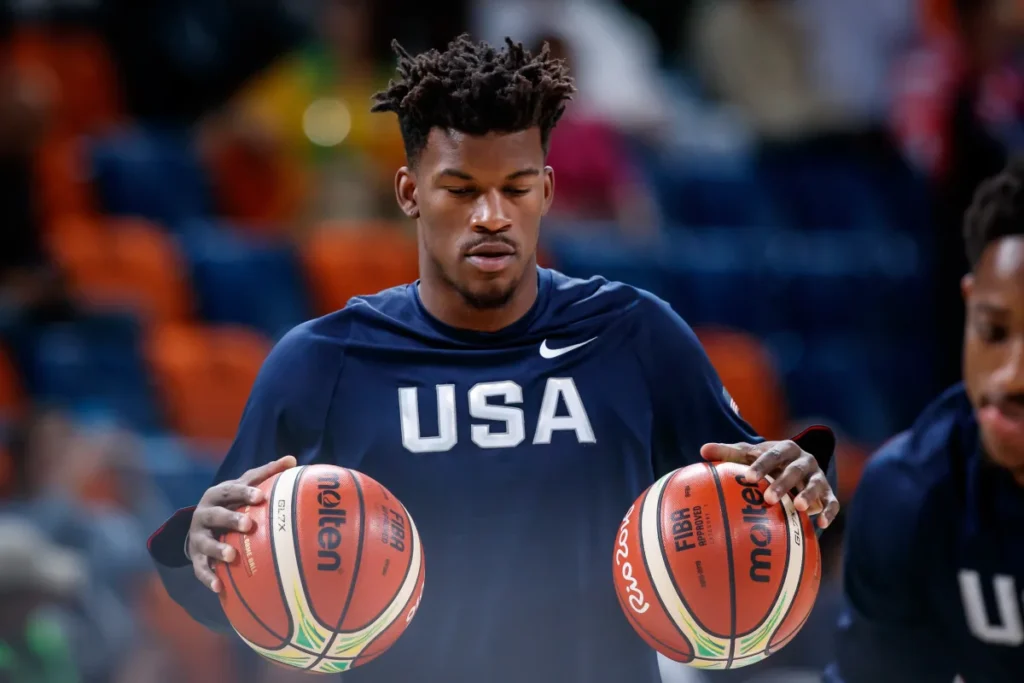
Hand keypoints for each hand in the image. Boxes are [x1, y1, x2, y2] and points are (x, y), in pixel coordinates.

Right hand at [188, 456, 295, 591]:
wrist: (200, 523)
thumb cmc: (232, 502)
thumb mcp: (244, 486)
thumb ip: (266, 474)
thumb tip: (292, 459)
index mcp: (218, 495)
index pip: (231, 491)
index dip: (244, 493)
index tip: (260, 497)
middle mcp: (204, 514)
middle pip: (216, 515)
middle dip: (231, 519)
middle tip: (249, 525)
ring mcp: (198, 536)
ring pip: (205, 543)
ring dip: (218, 550)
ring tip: (232, 556)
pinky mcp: (196, 556)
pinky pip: (200, 569)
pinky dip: (209, 577)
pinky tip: (220, 587)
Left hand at [700, 440, 839, 528]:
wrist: (796, 466)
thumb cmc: (766, 462)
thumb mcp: (750, 455)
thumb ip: (729, 453)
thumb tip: (703, 450)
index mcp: (785, 449)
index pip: (772, 454)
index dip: (762, 465)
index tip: (749, 477)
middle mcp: (805, 461)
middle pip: (795, 470)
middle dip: (784, 483)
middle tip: (769, 499)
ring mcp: (818, 477)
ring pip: (816, 484)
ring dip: (809, 495)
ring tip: (799, 508)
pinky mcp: (828, 494)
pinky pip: (832, 503)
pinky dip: (828, 512)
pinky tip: (821, 525)